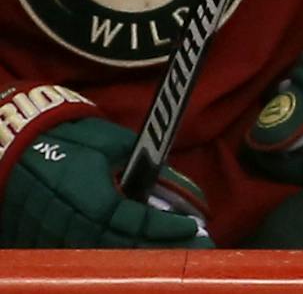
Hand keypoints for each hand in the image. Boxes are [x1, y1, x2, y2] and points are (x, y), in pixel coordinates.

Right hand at [0, 86, 211, 247]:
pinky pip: (89, 249)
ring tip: (172, 249)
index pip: (137, 223)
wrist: (21, 144)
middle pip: (126, 245)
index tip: (190, 225)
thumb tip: (172, 178)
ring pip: (108, 252)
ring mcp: (63, 233)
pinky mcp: (52, 236)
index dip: (165, 227)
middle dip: (161, 246)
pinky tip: (139, 248)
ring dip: (141, 252)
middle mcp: (77, 223)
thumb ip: (143, 163)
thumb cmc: (68, 138)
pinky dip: (116, 251)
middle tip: (193, 244)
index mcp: (94, 199)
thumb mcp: (113, 144)